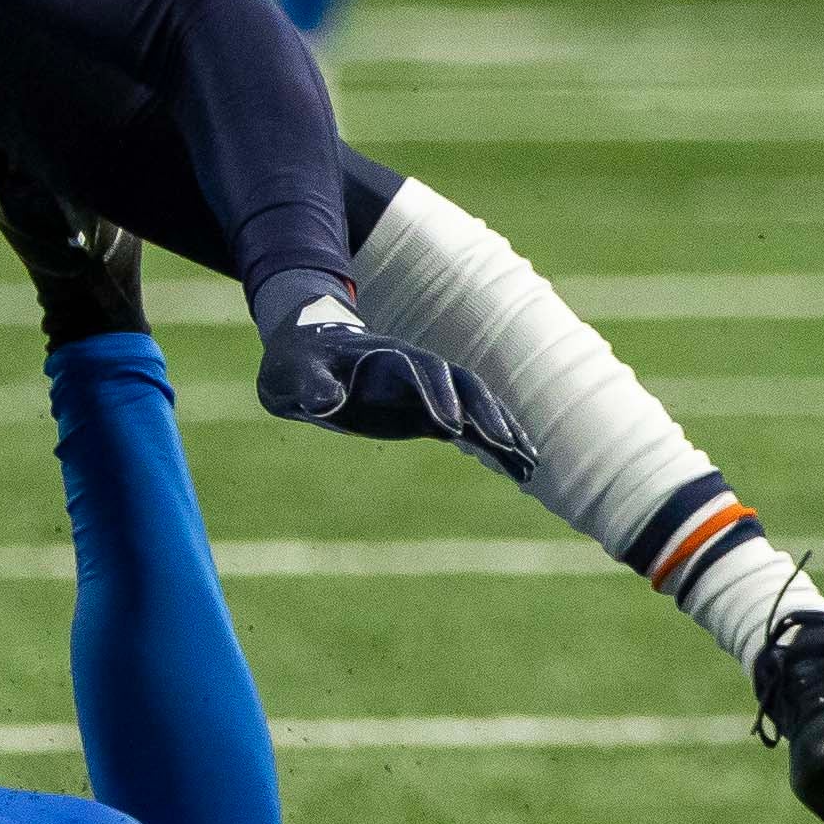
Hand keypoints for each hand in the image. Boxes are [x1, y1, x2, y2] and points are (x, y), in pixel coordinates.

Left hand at [253, 273, 537, 480]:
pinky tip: (520, 470)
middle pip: (464, 386)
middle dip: (486, 414)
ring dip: (504, 432)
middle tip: (505, 447)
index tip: (449, 428)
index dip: (437, 396)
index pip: (422, 372)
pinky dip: (496, 446)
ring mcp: (428, 392)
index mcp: (386, 356)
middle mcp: (417, 371)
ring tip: (529, 465)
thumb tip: (325, 402)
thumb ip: (311, 385)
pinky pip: (471, 428)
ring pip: (477, 407)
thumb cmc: (298, 362)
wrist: (307, 354)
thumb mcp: (294, 372)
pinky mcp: (430, 413)